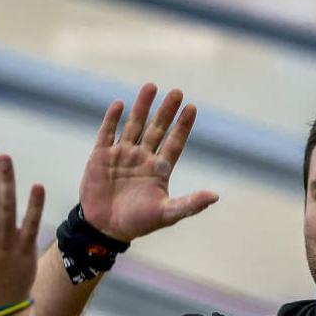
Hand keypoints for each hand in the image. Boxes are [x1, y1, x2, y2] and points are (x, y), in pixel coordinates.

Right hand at [80, 83, 218, 240]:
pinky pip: (107, 133)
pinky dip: (112, 119)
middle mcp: (142, 158)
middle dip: (166, 111)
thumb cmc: (137, 223)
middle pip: (156, 129)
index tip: (192, 107)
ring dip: (142, 107)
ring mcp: (121, 155)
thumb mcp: (166, 214)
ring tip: (151, 86)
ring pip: (134, 125)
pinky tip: (120, 104)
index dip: (183, 126)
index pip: (174, 142)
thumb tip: (215, 196)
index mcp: (159, 169)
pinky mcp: (100, 156)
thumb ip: (189, 204)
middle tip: (176, 92)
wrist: (104, 229)